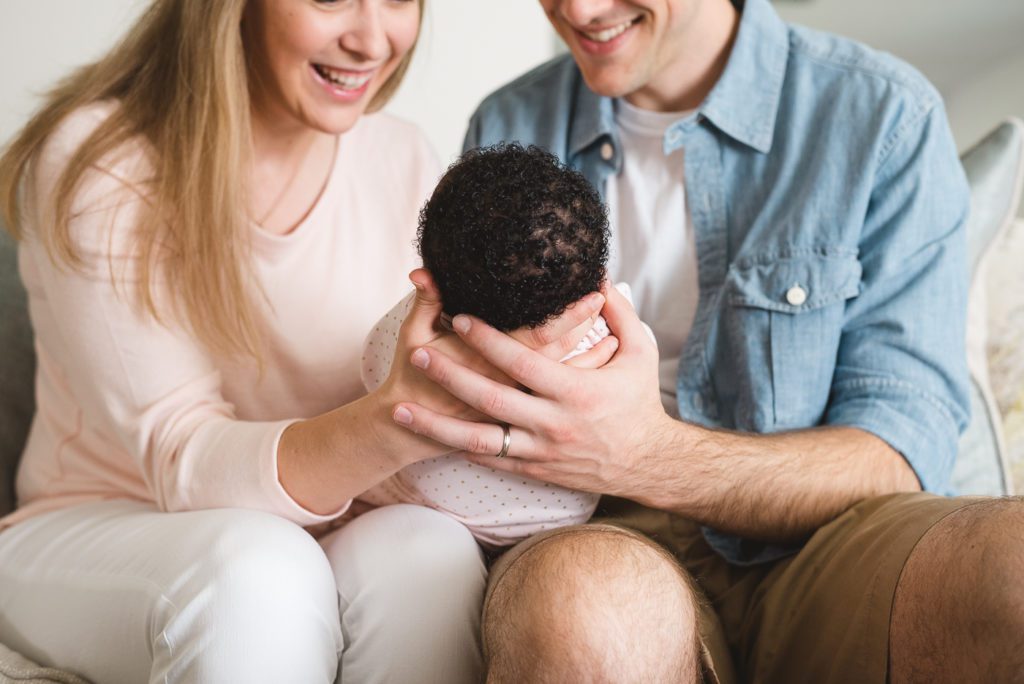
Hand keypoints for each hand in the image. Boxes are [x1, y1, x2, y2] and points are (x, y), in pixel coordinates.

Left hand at [391, 281, 675, 497]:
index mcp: (575, 391)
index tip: (460, 318)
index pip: (522, 362)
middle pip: (490, 400)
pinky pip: (490, 461)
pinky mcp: (534, 470)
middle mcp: (553, 423)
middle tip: (416, 355)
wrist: (647, 464)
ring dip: (436, 425)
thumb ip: (618, 313)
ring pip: (479, 441)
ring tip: (401, 410)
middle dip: (449, 377)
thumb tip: (599, 276)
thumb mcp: (640, 353)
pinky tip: (431, 434)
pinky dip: (459, 447)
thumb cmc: (640, 402)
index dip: (488, 340)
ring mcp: (540, 451)